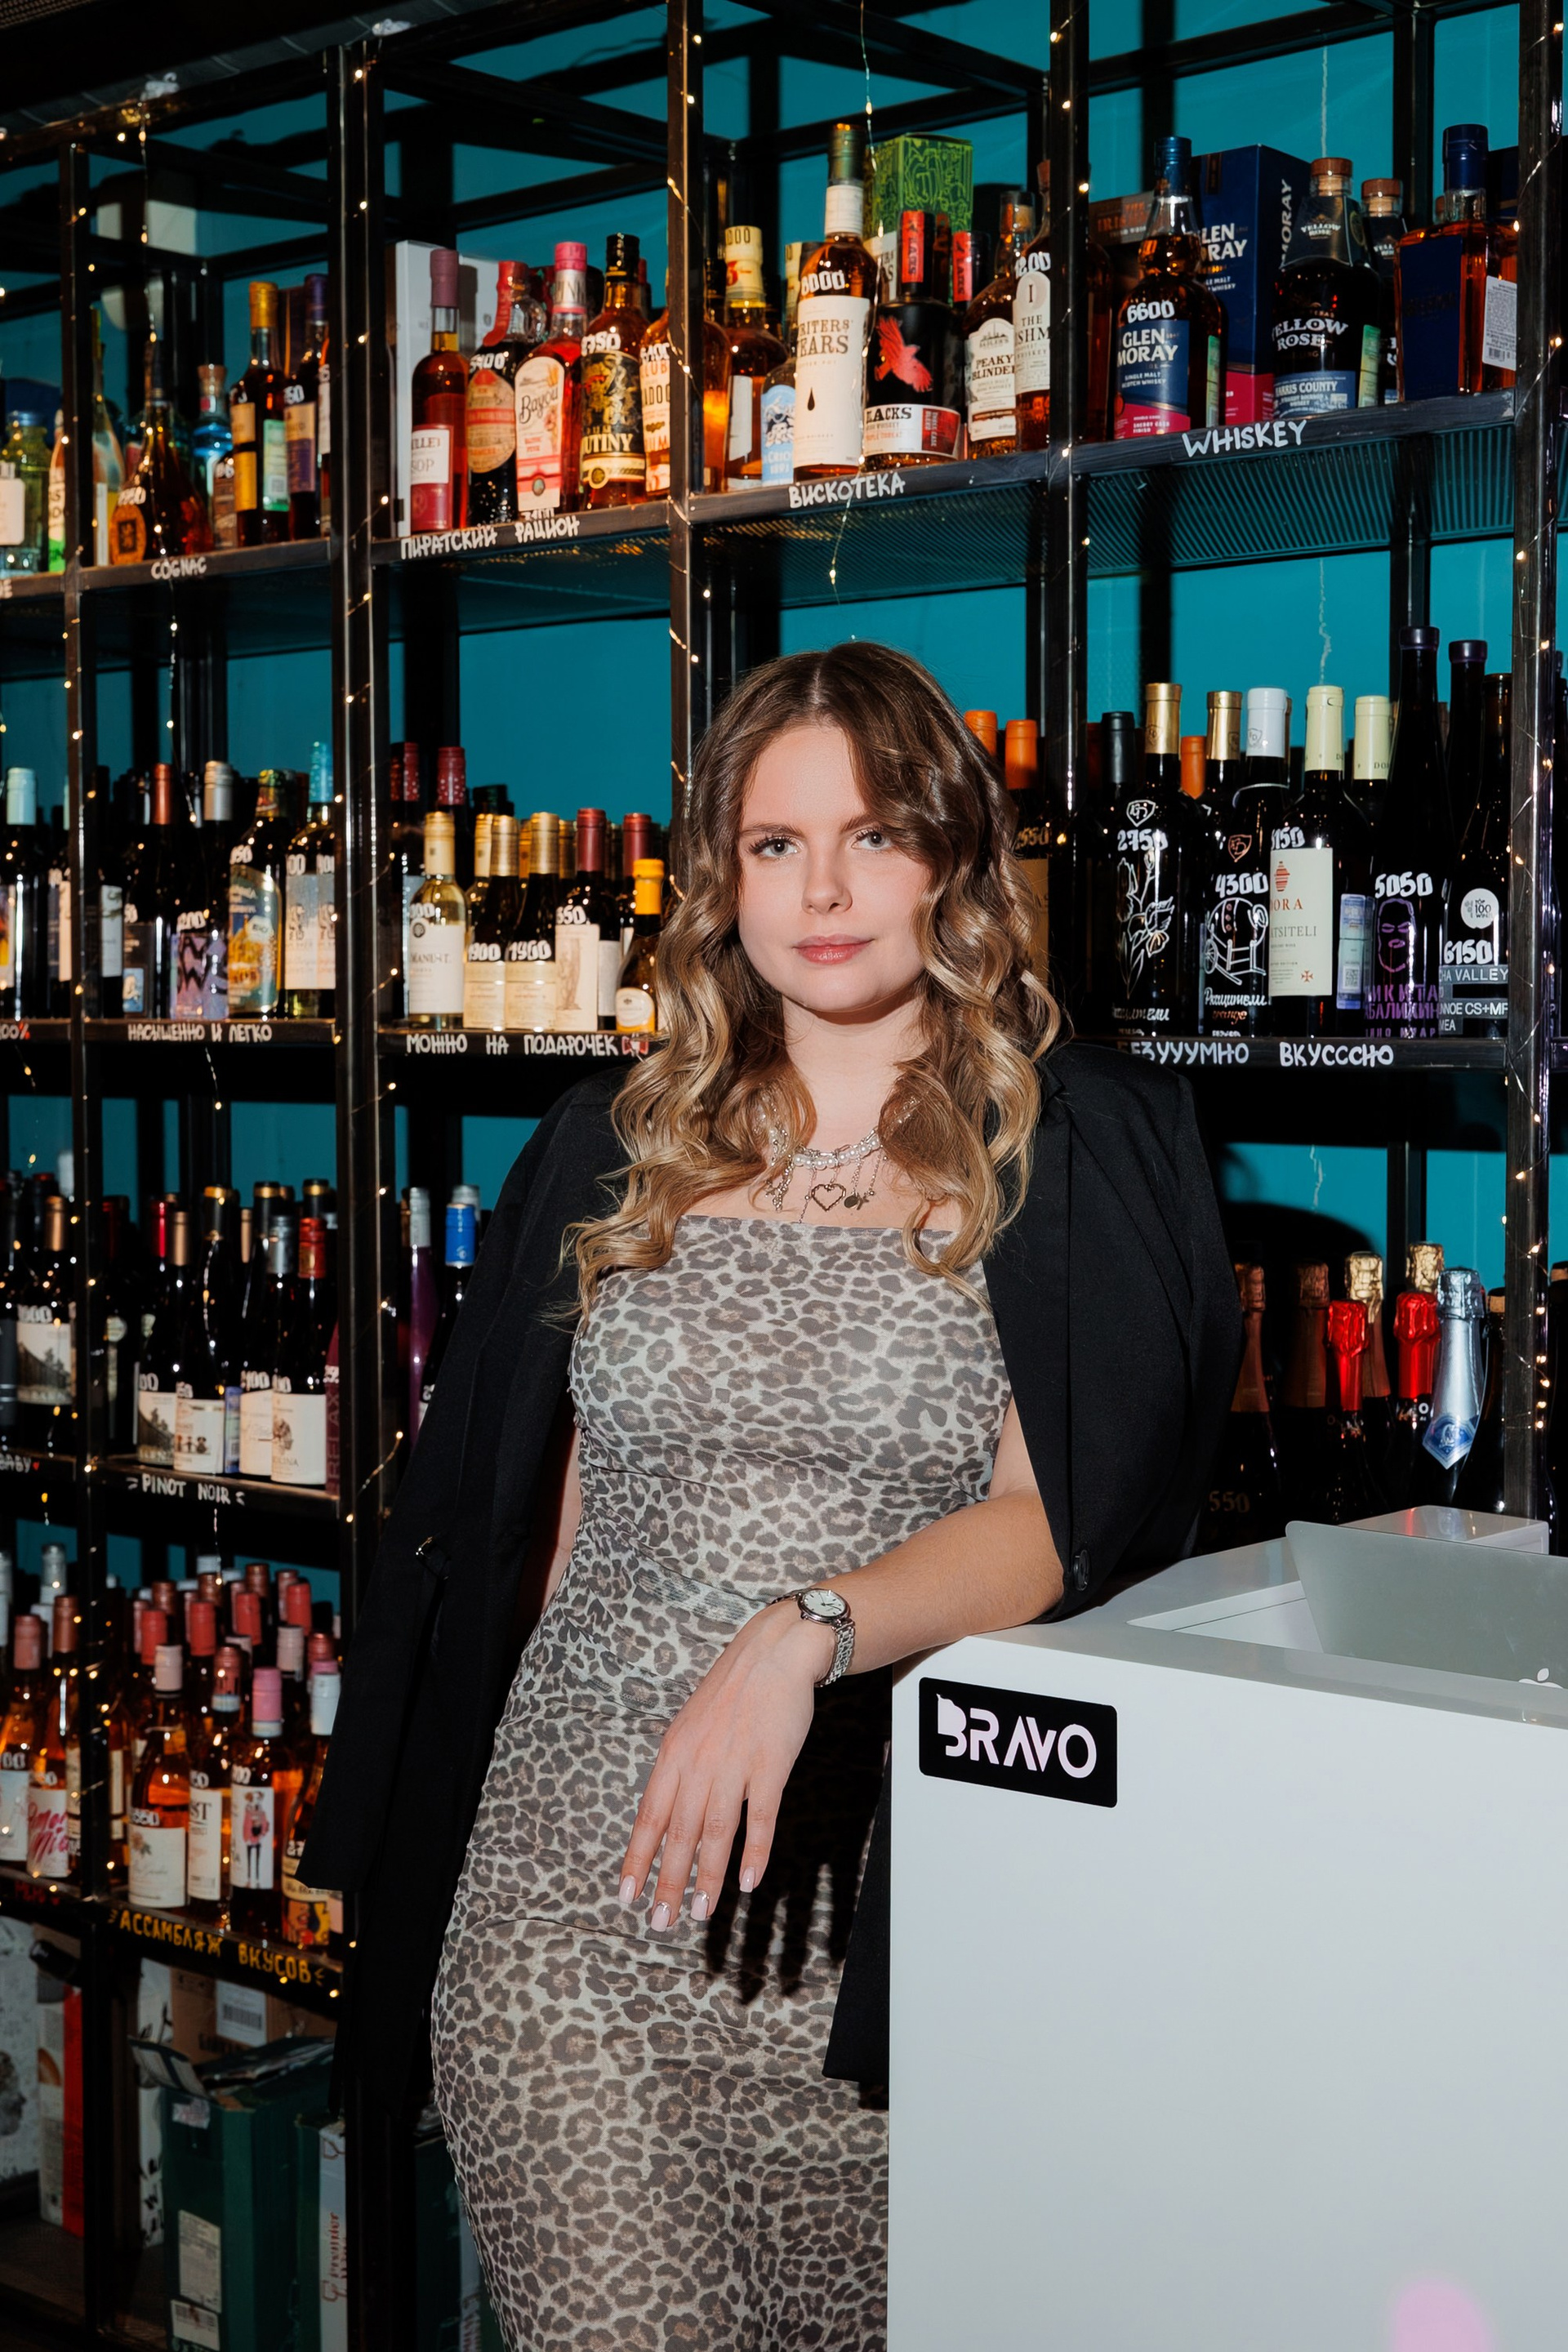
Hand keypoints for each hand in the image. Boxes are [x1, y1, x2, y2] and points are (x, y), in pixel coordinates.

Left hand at [617, 1599, 835, 1929]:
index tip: (625, 1896)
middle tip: (660, 1922)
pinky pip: (760, 1816)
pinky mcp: (770, 1765)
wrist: (773, 1654)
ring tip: (701, 1912)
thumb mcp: (691, 1726)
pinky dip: (754, 1851)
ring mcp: (734, 1764)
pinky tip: (747, 1881)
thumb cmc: (733, 1692)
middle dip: (668, 1881)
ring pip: (716, 1831)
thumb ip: (680, 1768)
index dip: (637, 1858)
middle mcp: (698, 1762)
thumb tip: (668, 1812)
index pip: (649, 1816)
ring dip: (707, 1876)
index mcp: (674, 1754)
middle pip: (679, 1832)